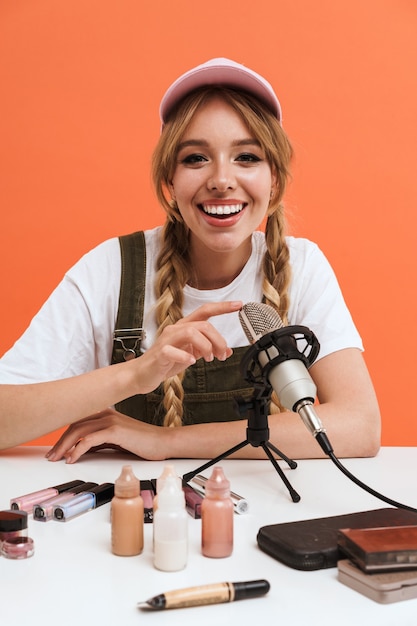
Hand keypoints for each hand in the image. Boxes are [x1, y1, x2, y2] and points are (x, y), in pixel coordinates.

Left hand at [46, 408, 169, 463]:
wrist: (162, 442)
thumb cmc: (143, 442)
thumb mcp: (116, 441)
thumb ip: (99, 442)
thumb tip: (81, 450)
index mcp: (106, 413)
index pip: (78, 421)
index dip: (63, 434)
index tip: (56, 449)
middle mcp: (106, 413)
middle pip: (74, 424)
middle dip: (60, 441)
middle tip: (51, 456)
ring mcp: (111, 420)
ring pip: (79, 430)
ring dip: (65, 446)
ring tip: (57, 459)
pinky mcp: (116, 430)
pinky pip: (90, 439)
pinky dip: (78, 449)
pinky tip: (73, 458)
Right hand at [127, 300, 241, 394]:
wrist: (143, 374)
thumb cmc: (166, 362)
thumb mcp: (192, 355)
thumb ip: (207, 349)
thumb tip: (227, 351)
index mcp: (185, 327)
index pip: (205, 311)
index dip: (222, 307)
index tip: (239, 305)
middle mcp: (176, 329)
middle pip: (203, 325)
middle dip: (218, 340)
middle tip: (221, 355)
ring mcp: (166, 340)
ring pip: (190, 332)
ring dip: (205, 346)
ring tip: (209, 358)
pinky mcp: (160, 353)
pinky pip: (172, 350)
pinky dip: (185, 356)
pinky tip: (191, 361)